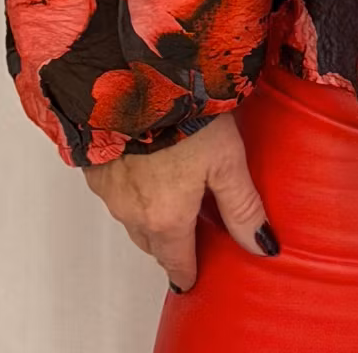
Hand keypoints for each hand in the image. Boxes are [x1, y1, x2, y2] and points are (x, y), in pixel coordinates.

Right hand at [82, 111, 277, 293]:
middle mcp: (132, 214)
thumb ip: (243, 207)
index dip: (188, 271)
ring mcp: (110, 192)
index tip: (192, 278)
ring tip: (170, 199)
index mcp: (166, 219)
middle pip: (153, 243)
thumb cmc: (185, 117)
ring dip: (149, 217)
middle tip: (189, 235)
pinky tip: (144, 169)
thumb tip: (262, 246)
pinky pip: (114, 193)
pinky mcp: (95, 167)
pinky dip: (130, 190)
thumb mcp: (227, 160)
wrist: (134, 80)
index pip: (176, 262)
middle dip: (170, 245)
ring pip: (131, 219)